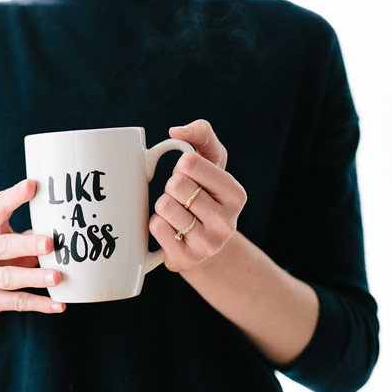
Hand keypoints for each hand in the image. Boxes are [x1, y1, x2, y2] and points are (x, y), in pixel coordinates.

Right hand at [0, 179, 65, 318]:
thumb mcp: (5, 238)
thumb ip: (29, 231)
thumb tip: (68, 222)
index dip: (13, 197)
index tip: (32, 185)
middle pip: (1, 246)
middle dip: (26, 245)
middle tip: (50, 243)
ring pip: (7, 277)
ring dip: (34, 277)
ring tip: (58, 277)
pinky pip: (15, 302)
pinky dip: (39, 304)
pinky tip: (59, 305)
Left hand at [148, 119, 247, 271]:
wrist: (203, 243)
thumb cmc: (204, 193)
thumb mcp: (210, 161)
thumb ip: (201, 134)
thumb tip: (176, 131)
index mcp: (236, 194)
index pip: (189, 163)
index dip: (181, 166)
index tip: (190, 177)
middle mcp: (227, 222)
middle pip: (175, 185)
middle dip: (171, 187)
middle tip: (182, 198)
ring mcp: (208, 245)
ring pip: (164, 206)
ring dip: (163, 206)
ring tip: (176, 214)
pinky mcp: (186, 259)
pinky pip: (155, 227)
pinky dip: (155, 223)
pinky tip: (170, 230)